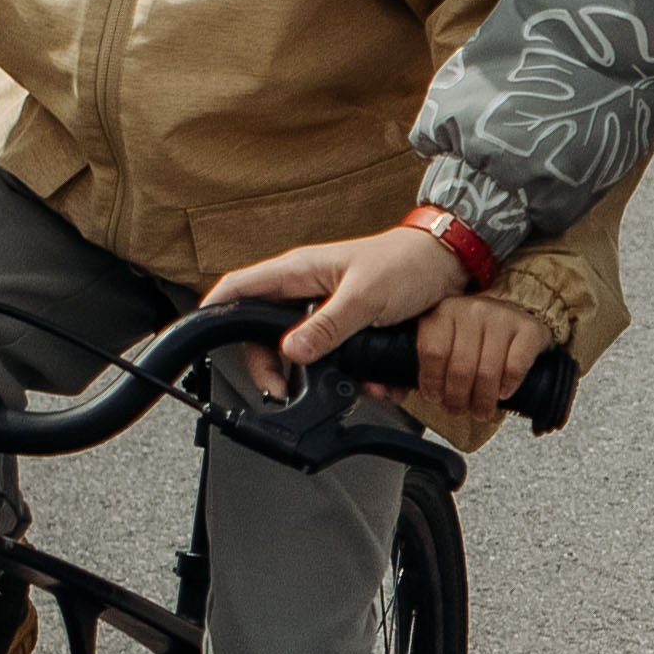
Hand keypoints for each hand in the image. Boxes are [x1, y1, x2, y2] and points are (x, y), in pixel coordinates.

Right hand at [206, 224, 469, 396]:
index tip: (207, 345)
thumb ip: (327, 325)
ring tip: (337, 389)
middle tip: (282, 390)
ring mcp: (323, 306)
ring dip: (315, 374)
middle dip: (270, 365)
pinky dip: (346, 372)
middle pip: (262, 331)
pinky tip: (366, 382)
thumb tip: (291, 351)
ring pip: (299, 349)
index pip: (238, 288)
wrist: (447, 263)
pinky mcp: (345, 323)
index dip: (215, 313)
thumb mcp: (365, 297)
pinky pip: (332, 354)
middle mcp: (304, 288)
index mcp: (298, 271)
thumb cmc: (406, 263)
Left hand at [414, 292, 554, 421]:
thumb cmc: (477, 336)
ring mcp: (501, 318)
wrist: (520, 313)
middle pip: (460, 367)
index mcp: (444, 312)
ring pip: (487, 370)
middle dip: (458, 399)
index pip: (432, 352)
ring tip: (480, 410)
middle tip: (459, 410)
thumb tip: (392, 393)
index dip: (432, 383)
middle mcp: (472, 310)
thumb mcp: (447, 340)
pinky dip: (507, 386)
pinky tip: (503, 393)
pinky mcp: (528, 329)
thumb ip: (420, 364)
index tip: (435, 398)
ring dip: (482, 400)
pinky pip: (515, 366)